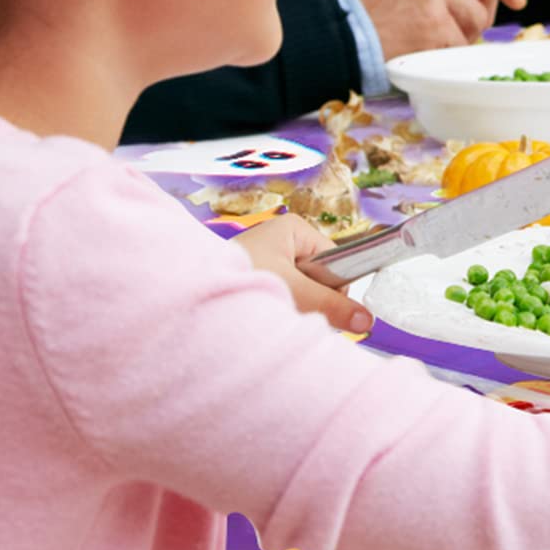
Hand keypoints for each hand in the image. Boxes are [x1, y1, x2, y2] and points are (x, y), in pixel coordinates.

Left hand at [232, 213, 372, 335]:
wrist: (180, 293)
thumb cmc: (237, 280)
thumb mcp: (295, 292)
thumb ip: (333, 306)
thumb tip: (369, 320)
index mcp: (294, 229)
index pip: (335, 261)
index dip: (334, 286)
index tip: (326, 307)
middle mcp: (280, 241)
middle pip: (318, 278)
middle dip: (311, 302)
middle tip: (292, 313)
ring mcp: (264, 260)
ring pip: (299, 292)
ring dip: (293, 309)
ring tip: (272, 314)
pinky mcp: (250, 279)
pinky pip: (279, 297)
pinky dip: (275, 311)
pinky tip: (263, 317)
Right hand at [345, 0, 525, 57]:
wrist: (333, 32)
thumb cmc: (365, 3)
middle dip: (486, 7)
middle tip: (470, 25)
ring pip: (478, 14)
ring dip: (464, 32)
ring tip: (432, 34)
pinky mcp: (432, 21)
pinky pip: (461, 41)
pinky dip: (448, 51)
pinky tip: (423, 47)